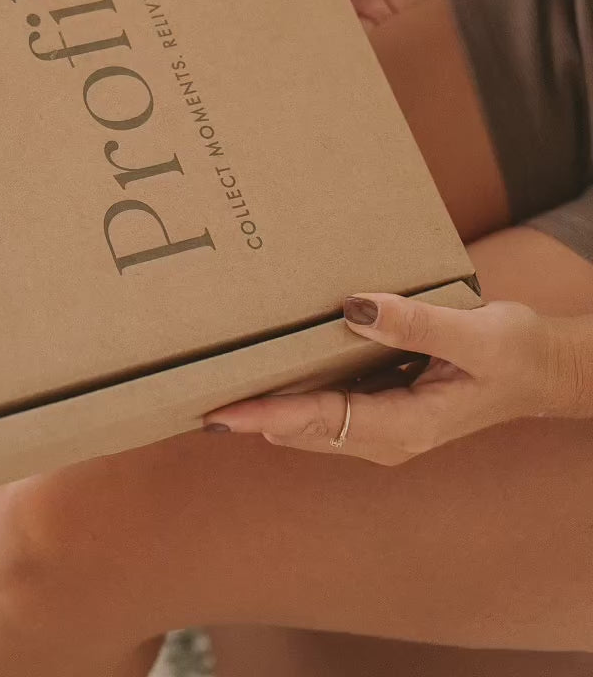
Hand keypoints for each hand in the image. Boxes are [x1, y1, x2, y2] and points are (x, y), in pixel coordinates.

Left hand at [202, 292, 591, 463]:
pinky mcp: (388, 405)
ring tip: (217, 387)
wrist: (546, 368)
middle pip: (306, 428)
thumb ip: (414, 322)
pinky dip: (297, 393)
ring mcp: (387, 424)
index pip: (323, 422)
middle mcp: (389, 435)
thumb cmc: (516, 351)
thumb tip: (354, 306)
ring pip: (314, 421)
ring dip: (270, 408)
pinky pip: (331, 405)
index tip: (224, 413)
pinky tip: (271, 371)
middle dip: (255, 418)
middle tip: (195, 400)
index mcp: (408, 426)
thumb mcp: (472, 332)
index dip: (269, 416)